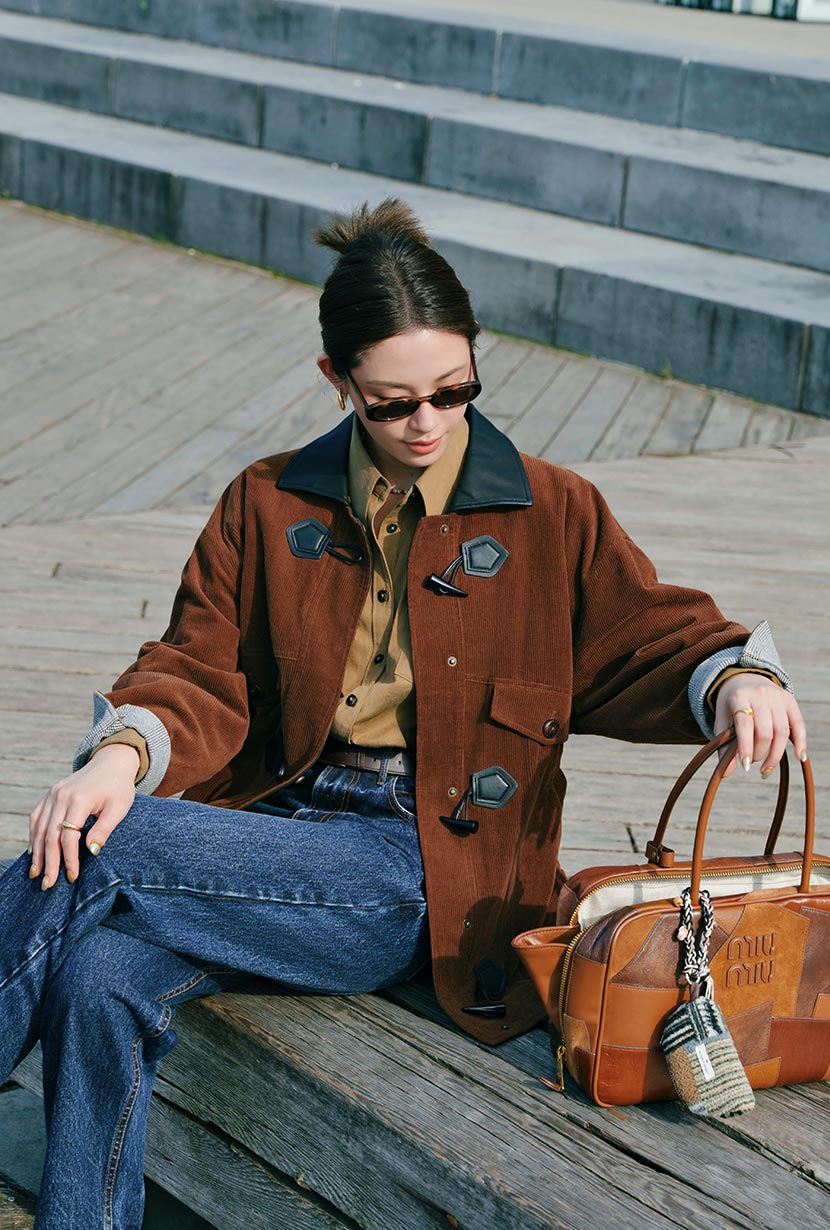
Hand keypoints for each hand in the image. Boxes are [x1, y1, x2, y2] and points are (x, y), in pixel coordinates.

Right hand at [28, 744, 138, 888]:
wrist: (111, 762)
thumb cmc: (119, 788)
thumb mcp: (119, 808)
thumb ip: (104, 829)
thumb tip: (91, 852)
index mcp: (79, 799)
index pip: (69, 835)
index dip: (69, 858)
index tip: (72, 876)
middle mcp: (61, 795)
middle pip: (50, 835)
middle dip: (49, 862)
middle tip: (48, 884)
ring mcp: (53, 793)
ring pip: (39, 828)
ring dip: (37, 853)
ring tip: (37, 874)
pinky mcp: (50, 794)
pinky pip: (36, 817)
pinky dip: (33, 836)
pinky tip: (34, 852)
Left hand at [713, 673, 806, 779]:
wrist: (744, 678)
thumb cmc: (731, 705)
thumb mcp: (721, 720)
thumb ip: (722, 746)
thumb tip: (726, 774)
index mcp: (739, 697)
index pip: (745, 725)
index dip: (746, 747)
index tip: (746, 766)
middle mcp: (760, 695)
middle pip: (765, 732)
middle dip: (759, 753)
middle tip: (753, 761)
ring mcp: (777, 697)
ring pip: (782, 731)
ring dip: (776, 754)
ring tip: (766, 766)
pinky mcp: (790, 700)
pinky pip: (799, 724)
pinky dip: (801, 742)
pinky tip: (799, 757)